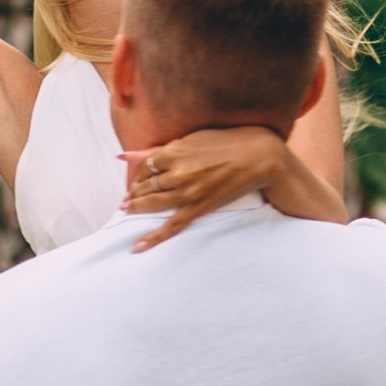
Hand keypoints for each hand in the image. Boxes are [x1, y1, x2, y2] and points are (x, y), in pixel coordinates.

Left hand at [123, 125, 287, 248]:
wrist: (259, 156)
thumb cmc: (227, 142)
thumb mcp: (193, 138)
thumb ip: (162, 148)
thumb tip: (126, 154)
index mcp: (174, 152)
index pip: (145, 167)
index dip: (138, 175)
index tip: (137, 180)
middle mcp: (177, 172)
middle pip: (145, 186)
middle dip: (133, 193)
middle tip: (126, 200)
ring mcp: (188, 192)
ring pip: (153, 204)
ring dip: (136, 208)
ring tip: (127, 210)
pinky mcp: (200, 207)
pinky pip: (172, 225)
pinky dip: (154, 237)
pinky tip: (137, 247)